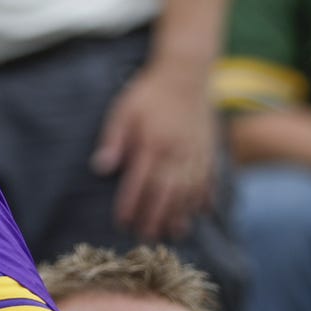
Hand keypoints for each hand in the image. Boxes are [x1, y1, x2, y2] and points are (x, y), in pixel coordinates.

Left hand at [90, 63, 216, 238]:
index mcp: (153, 145)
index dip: (131, 205)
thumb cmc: (147, 93)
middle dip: (156, 217)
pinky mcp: (209, 149)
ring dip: (181, 214)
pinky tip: (201, 212)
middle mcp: (177, 153)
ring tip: (174, 233)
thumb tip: (100, 168)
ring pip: (190, 190)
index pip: (139, 183)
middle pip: (166, 193)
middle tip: (147, 238)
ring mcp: (196, 152)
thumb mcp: (122, 112)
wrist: (186, 73)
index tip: (122, 222)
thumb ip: (113, 140)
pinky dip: (205, 197)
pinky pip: (210, 178)